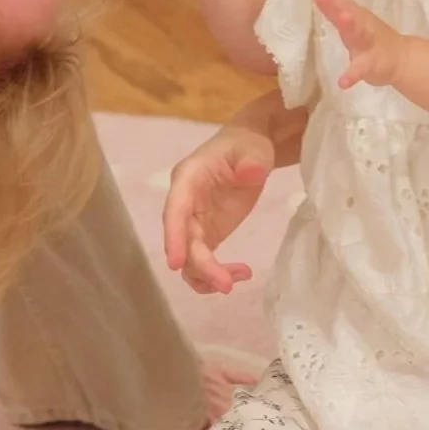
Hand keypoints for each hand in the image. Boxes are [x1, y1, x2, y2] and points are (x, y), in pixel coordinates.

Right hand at [163, 124, 275, 293]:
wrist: (251, 149)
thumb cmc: (248, 144)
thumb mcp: (254, 150)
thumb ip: (251, 161)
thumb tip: (251, 173)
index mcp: (188, 178)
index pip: (175, 210)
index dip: (174, 237)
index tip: (175, 264)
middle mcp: (184, 203)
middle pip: (183, 241)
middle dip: (201, 266)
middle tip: (227, 285)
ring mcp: (194, 221)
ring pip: (189, 257)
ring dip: (208, 275)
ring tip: (239, 279)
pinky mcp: (206, 233)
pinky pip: (203, 261)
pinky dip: (217, 273)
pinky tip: (243, 273)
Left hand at [299, 0, 405, 88]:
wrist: (403, 59)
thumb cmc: (373, 36)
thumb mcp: (354, 16)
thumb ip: (336, 4)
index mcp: (353, 11)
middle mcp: (360, 22)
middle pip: (346, 8)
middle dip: (332, 1)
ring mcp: (367, 43)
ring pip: (357, 32)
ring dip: (349, 25)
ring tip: (342, 18)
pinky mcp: (371, 64)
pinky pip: (360, 69)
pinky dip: (352, 75)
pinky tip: (342, 83)